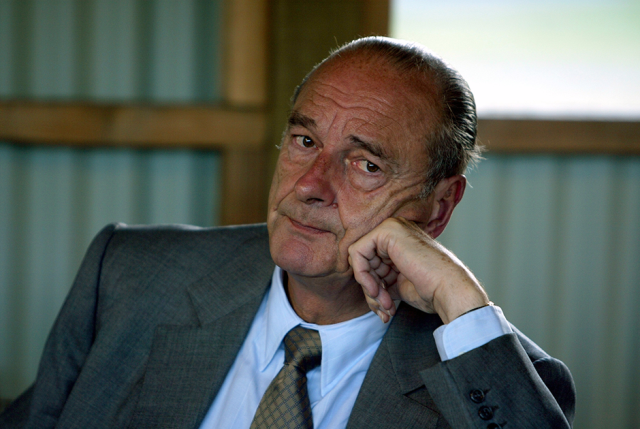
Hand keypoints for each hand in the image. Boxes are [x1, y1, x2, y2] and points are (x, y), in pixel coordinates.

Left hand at [348, 217, 489, 323]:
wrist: (448, 289)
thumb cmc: (430, 290)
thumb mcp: (398, 283)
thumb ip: (381, 278)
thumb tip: (365, 288)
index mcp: (399, 240)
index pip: (371, 263)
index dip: (373, 286)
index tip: (385, 305)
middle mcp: (394, 230)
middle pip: (364, 262)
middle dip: (371, 290)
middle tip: (384, 308)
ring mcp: (391, 228)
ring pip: (359, 260)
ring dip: (369, 289)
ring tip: (386, 304)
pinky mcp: (386, 231)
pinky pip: (357, 253)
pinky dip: (362, 275)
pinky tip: (377, 290)